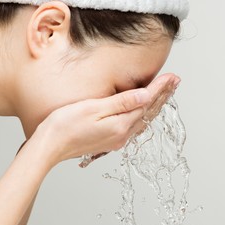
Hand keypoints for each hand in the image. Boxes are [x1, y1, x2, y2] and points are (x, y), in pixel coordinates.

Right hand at [32, 73, 179, 167]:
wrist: (49, 147)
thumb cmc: (64, 125)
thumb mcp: (93, 108)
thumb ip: (121, 102)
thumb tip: (146, 95)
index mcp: (120, 125)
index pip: (146, 102)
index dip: (160, 88)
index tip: (173, 77)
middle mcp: (122, 135)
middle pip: (148, 112)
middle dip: (163, 96)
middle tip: (176, 82)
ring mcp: (116, 139)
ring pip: (142, 119)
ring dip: (155, 105)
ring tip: (166, 93)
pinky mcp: (109, 140)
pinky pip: (133, 126)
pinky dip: (143, 115)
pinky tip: (144, 111)